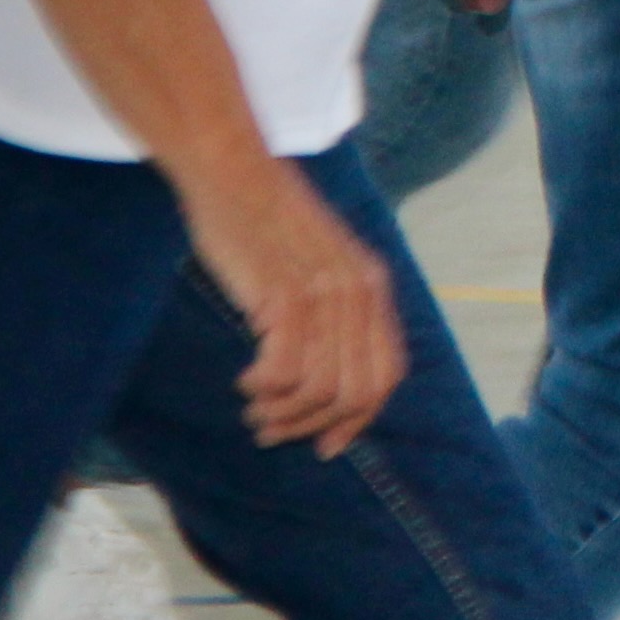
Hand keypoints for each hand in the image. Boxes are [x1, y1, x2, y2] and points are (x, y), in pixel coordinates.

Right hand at [171, 150, 402, 456]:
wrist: (233, 173)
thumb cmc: (265, 223)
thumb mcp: (318, 264)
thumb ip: (333, 312)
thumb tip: (325, 382)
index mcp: (373, 287)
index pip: (386, 376)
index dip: (359, 419)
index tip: (326, 446)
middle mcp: (358, 292)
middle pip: (356, 393)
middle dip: (313, 426)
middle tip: (271, 430)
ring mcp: (325, 293)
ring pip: (321, 390)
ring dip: (282, 414)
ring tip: (254, 409)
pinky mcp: (285, 295)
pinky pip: (286, 372)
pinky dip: (263, 389)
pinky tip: (245, 380)